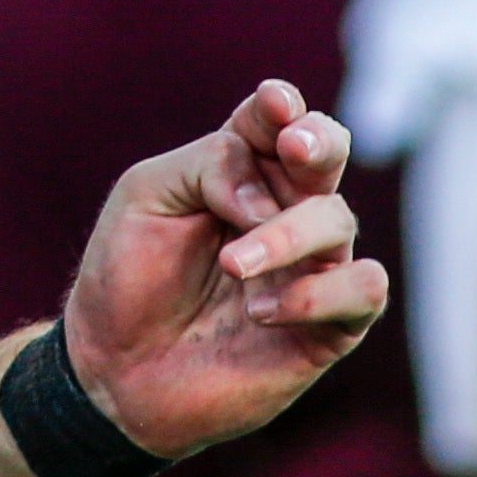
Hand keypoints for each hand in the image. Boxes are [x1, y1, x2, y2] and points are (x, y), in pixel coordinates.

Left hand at [58, 79, 385, 459]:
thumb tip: (269, 195)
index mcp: (240, 169)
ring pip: (338, 220)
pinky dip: (318, 292)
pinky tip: (262, 312)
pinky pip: (363, 289)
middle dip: (318, 142)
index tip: (274, 104)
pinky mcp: (328, 325)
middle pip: (327, 153)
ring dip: (285, 236)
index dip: (281, 107)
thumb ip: (209, 166)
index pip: (275, 121)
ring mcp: (310, 266)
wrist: (113, 373)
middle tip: (293, 146)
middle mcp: (283, 209)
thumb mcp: (146, 197)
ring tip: (234, 267)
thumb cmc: (126, 279)